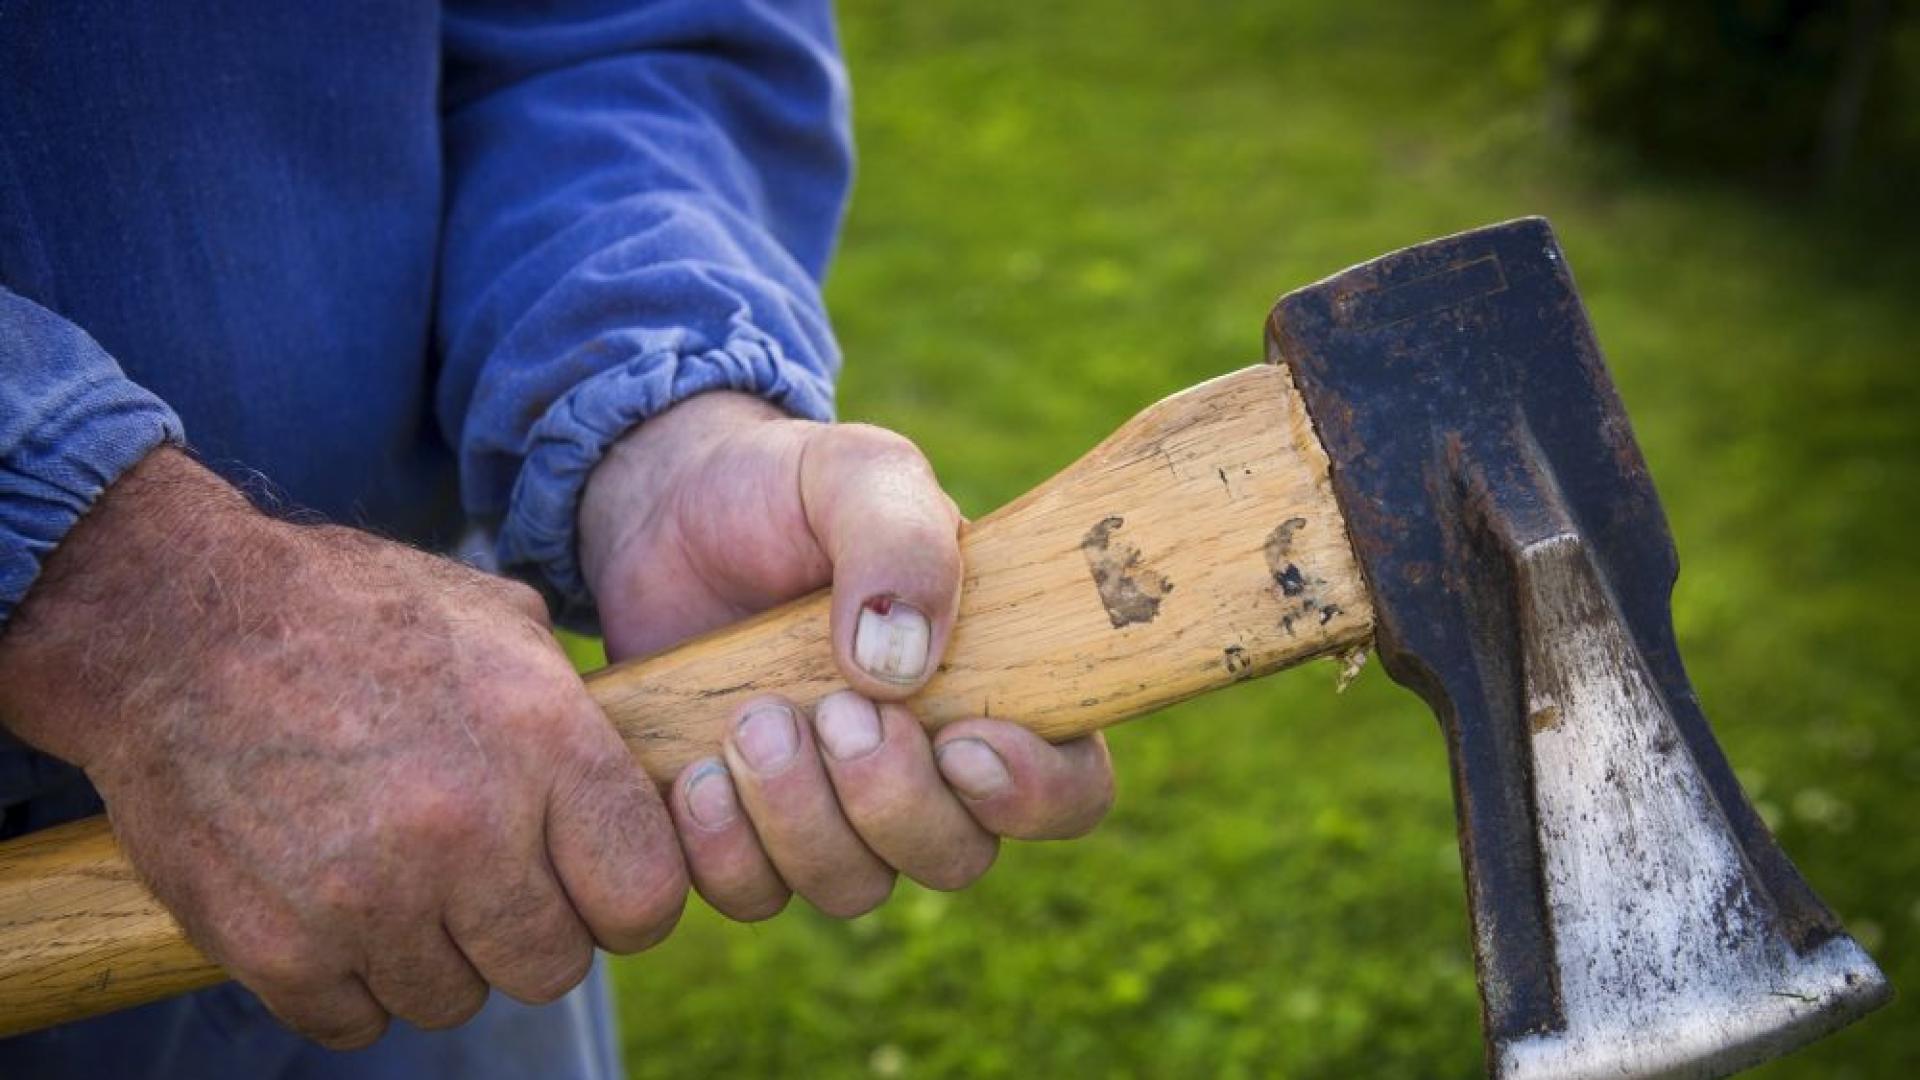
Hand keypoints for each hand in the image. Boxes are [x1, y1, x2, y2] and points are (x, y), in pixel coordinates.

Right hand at [0, 450, 686, 1047]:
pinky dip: (348, 980)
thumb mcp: (494, 620)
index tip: (592, 883)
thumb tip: (636, 779)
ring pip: (454, 999)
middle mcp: (467, 828)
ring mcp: (369, 898)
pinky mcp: (277, 947)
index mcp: (542, 742)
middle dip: (529, 932)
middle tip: (484, 881)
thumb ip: (575, 711)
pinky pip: (356, 1020)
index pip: (647, 897)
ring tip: (395, 875)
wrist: (171, 625)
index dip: (625, 898)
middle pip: (554, 968)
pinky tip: (331, 903)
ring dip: (434, 955)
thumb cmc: (348, 612)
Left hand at [579, 393, 1113, 918]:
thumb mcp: (857, 474)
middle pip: (957, 857)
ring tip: (749, 721)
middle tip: (831, 711)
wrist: (664, 506)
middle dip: (892, 800)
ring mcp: (834, 809)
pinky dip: (723, 849)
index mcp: (993, 685)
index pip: (1069, 788)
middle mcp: (926, 766)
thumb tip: (902, 664)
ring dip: (801, 821)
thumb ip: (900, 539)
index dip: (1033, 795)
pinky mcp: (744, 830)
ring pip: (853, 888)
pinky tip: (696, 773)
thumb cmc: (787, 489)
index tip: (963, 742)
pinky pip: (752, 895)